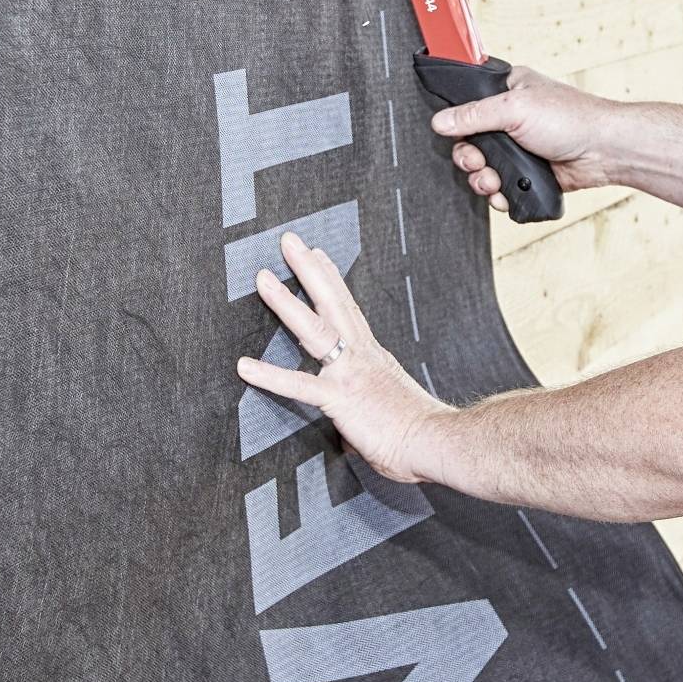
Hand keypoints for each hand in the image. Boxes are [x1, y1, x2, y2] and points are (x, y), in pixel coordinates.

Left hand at [236, 231, 454, 483]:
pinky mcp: (341, 398)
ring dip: (286, 302)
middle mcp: (360, 355)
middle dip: (308, 269)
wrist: (438, 441)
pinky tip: (244, 366)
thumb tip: (353, 431)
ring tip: (261, 278)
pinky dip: (270, 375)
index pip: (349, 308)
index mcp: (372, 355)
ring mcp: (349, 373)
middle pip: (332, 302)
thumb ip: (365, 408)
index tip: (317, 253)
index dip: (331, 278)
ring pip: (314, 330)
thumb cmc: (417, 429)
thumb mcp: (389, 405)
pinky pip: (300, 385)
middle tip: (288, 240)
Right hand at [431, 66, 616, 214]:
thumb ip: (474, 115)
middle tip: (478, 163)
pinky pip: (500, 186)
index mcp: (507, 91)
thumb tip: (441, 121)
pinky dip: (499, 194)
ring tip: (494, 182)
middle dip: (470, 159)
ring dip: (483, 180)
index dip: (458, 123)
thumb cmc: (572, 118)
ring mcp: (518, 147)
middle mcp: (511, 118)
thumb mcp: (515, 108)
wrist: (604, 152)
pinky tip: (505, 194)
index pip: (467, 105)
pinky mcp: (527, 171)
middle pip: (469, 142)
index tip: (459, 135)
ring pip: (483, 168)